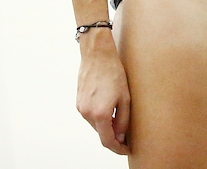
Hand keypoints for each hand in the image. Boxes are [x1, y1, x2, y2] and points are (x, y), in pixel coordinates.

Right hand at [75, 31, 130, 153]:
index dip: (118, 148)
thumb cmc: (114, 73)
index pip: (108, 141)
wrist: (97, 56)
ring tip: (120, 119)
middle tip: (127, 137)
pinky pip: (91, 115)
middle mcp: (87, 114)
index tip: (126, 150)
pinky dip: (100, 117)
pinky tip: (110, 108)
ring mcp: (81, 108)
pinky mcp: (79, 102)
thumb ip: (123, 120)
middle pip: (101, 133)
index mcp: (100, 114)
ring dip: (107, 125)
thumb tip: (120, 137)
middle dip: (114, 137)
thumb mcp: (125, 98)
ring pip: (96, 125)